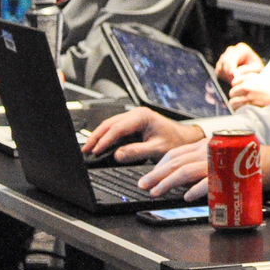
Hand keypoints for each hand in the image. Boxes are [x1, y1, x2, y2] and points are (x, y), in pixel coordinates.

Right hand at [84, 107, 202, 163]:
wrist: (183, 139)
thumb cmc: (175, 141)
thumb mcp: (157, 149)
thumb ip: (137, 152)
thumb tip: (118, 155)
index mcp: (142, 116)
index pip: (117, 128)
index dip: (104, 140)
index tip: (95, 151)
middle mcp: (135, 114)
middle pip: (109, 124)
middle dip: (96, 137)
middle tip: (85, 150)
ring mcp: (133, 118)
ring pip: (109, 126)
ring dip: (98, 137)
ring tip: (88, 149)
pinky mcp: (131, 124)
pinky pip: (114, 129)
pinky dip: (105, 137)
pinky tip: (99, 146)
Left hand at [137, 139, 269, 201]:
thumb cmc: (251, 164)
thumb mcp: (223, 158)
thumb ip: (205, 166)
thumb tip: (187, 185)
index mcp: (207, 145)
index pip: (176, 152)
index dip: (159, 165)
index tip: (150, 176)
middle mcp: (210, 149)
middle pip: (176, 161)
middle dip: (157, 174)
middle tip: (144, 186)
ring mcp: (219, 160)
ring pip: (186, 170)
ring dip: (168, 182)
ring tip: (157, 192)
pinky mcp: (230, 172)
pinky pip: (209, 180)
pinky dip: (196, 189)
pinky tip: (186, 197)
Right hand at [215, 43, 263, 82]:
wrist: (253, 71)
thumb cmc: (256, 68)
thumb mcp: (256, 69)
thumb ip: (247, 70)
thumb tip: (235, 72)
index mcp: (242, 48)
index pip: (233, 57)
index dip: (231, 65)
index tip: (232, 74)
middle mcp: (231, 50)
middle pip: (225, 61)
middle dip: (228, 72)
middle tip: (233, 81)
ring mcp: (224, 56)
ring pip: (220, 66)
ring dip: (226, 75)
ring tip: (235, 81)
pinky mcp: (220, 63)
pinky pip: (218, 71)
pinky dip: (223, 76)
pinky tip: (231, 79)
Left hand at [228, 70, 269, 109]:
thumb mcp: (263, 79)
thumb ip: (250, 80)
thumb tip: (238, 84)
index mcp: (252, 77)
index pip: (234, 81)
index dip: (236, 86)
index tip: (239, 89)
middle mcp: (249, 85)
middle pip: (232, 92)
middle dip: (235, 96)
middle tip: (239, 98)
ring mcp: (250, 95)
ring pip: (233, 102)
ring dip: (236, 105)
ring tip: (240, 106)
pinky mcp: (252, 104)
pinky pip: (240, 108)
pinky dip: (241, 110)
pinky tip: (244, 110)